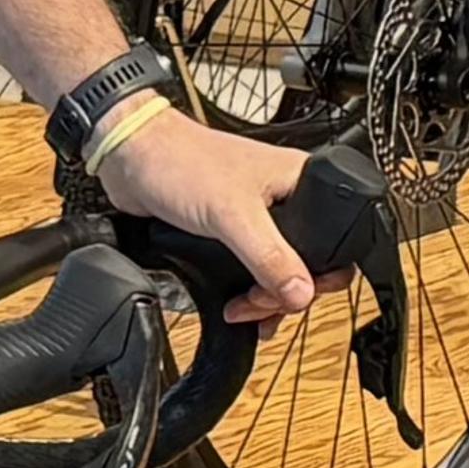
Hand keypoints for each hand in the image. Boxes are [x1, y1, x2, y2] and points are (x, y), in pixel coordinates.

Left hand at [89, 107, 322, 324]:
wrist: (131, 157)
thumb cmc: (180, 162)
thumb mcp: (231, 214)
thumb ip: (269, 256)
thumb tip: (301, 294)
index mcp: (301, 181)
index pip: (337, 240)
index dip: (322, 275)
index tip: (295, 295)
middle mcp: (286, 198)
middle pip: (308, 264)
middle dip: (284, 294)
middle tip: (258, 304)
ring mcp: (259, 216)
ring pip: (280, 271)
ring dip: (265, 299)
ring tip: (243, 311)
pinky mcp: (232, 230)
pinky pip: (253, 270)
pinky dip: (250, 293)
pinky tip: (239, 308)